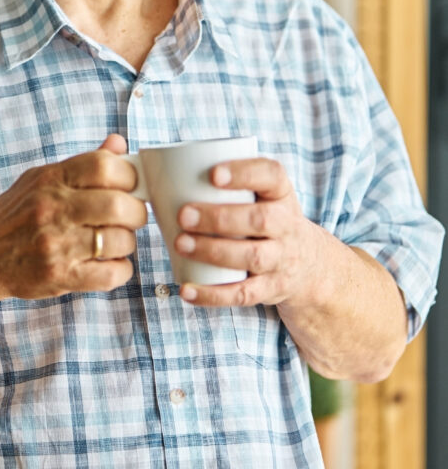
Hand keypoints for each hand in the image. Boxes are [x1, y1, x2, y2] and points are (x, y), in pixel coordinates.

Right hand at [0, 134, 146, 302]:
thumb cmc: (13, 216)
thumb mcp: (39, 180)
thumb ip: (82, 164)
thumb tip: (118, 143)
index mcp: (50, 179)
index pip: (104, 165)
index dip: (128, 175)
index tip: (131, 185)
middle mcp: (53, 209)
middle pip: (117, 205)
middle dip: (136, 212)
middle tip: (132, 216)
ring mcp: (56, 245)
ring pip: (119, 240)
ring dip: (127, 241)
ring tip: (116, 241)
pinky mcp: (60, 277)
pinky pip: (111, 274)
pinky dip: (121, 269)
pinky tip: (110, 263)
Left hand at [173, 157, 322, 307]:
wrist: (310, 265)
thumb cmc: (267, 219)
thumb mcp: (263, 196)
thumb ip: (227, 185)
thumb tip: (159, 175)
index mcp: (281, 194)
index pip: (272, 175)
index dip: (244, 173)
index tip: (213, 173)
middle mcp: (287, 226)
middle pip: (261, 220)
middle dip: (220, 218)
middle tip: (183, 215)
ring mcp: (282, 260)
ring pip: (252, 257)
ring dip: (214, 252)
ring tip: (181, 244)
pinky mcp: (271, 289)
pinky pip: (244, 294)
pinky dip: (213, 295)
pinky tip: (187, 290)